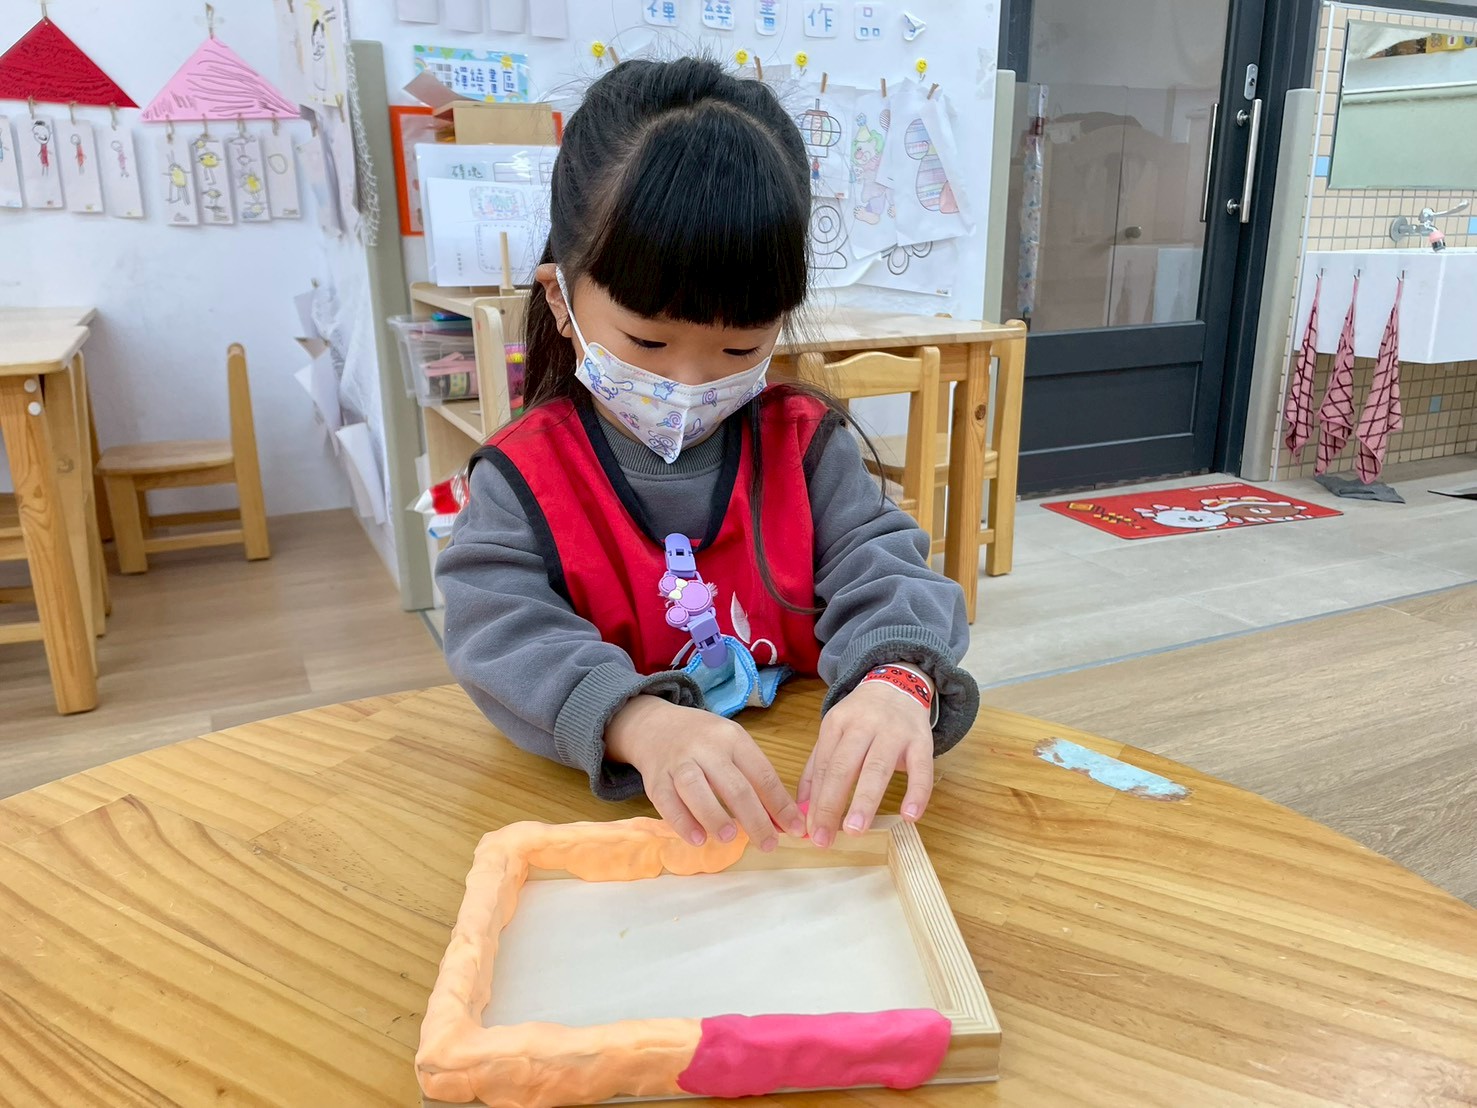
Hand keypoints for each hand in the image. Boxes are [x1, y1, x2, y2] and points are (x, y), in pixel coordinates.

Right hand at [607, 695, 804, 851]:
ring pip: (695, 788)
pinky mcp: (656, 779)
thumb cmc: (704, 741)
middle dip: (755, 819)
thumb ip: (756, 781)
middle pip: (734, 785)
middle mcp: (706, 748)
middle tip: (768, 844)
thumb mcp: (734, 748)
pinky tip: (697, 839)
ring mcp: (678, 763)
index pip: (762, 774)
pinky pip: (667, 802)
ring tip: (731, 838)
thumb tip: (783, 821)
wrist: (656, 727)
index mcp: (733, 739)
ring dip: (715, 816)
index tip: (794, 829)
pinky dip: (682, 822)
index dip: (780, 805)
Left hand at [799, 678, 934, 848]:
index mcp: (837, 724)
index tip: (810, 832)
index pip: (825, 766)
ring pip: (878, 767)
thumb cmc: (862, 718)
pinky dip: (917, 792)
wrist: (898, 684)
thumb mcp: (834, 733)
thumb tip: (802, 809)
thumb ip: (817, 769)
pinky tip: (909, 816)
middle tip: (824, 838)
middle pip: (845, 766)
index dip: (816, 801)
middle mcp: (864, 725)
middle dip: (832, 803)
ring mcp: (894, 732)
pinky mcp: (922, 740)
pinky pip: (921, 768)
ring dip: (865, 800)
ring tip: (855, 830)